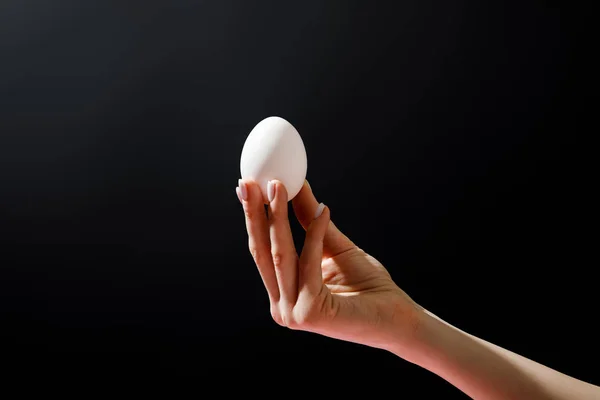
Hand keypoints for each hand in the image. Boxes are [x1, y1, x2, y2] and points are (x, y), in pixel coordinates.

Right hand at [236, 179, 423, 353]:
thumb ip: (310, 221)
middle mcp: (282, 307)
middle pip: (262, 252)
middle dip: (255, 214)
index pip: (261, 250)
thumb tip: (297, 185)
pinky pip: (309, 263)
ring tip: (277, 185)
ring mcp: (293, 313)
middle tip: (251, 183)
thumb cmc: (367, 285)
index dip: (253, 217)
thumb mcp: (333, 246)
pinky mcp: (310, 313)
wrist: (397, 319)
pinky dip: (314, 234)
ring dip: (277, 217)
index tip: (247, 187)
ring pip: (280, 256)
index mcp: (283, 293)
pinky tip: (323, 210)